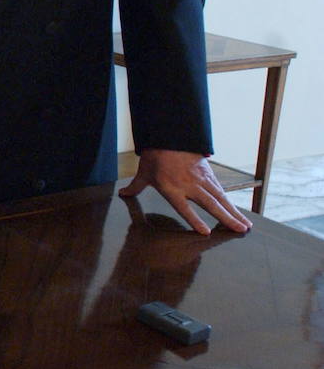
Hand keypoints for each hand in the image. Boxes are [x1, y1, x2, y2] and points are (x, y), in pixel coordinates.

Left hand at [119, 148, 251, 234]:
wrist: (169, 135)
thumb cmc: (155, 157)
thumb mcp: (143, 173)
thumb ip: (135, 187)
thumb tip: (123, 194)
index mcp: (171, 187)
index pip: (184, 207)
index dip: (194, 219)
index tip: (205, 232)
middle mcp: (189, 185)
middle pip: (210, 203)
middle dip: (226, 218)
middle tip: (239, 230)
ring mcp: (201, 179)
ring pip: (220, 198)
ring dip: (233, 212)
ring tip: (245, 225)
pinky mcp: (208, 175)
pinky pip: (221, 191)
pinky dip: (231, 203)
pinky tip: (238, 212)